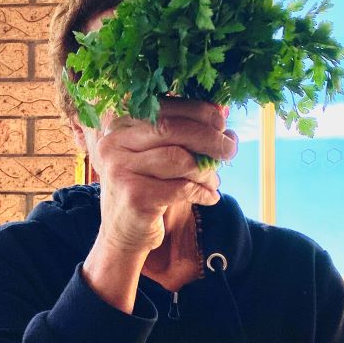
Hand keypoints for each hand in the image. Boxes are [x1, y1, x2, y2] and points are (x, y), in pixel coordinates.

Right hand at [90, 98, 236, 253]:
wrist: (122, 235)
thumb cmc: (146, 190)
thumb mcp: (157, 157)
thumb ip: (182, 135)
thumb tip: (223, 118)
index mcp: (119, 126)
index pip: (163, 107)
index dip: (198, 112)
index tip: (221, 123)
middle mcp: (113, 144)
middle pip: (172, 128)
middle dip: (209, 137)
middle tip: (230, 150)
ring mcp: (120, 170)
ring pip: (180, 159)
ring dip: (206, 171)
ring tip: (215, 181)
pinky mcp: (134, 197)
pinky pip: (182, 188)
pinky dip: (202, 192)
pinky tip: (210, 197)